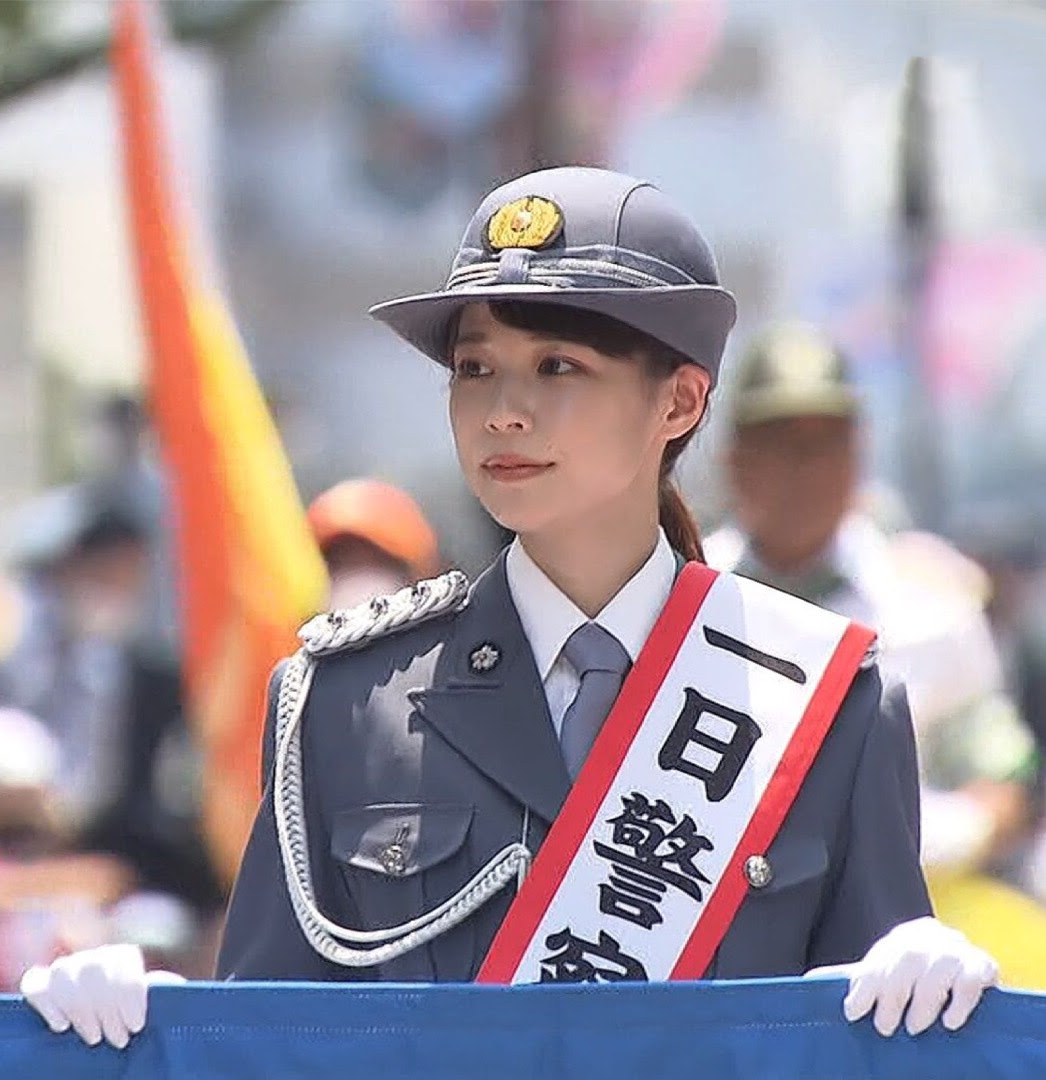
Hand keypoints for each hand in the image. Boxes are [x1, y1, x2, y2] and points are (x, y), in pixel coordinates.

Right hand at [20, 944, 185, 1048]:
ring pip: (64, 973)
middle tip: (118, 1039)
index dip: (129, 992)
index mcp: (123, 956)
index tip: (136, 1024)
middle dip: (107, 1008)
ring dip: (80, 1010)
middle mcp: (93, 956)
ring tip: (95, 1037)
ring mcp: (65, 969)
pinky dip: (46, 1003)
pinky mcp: (41, 985)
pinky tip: (61, 1025)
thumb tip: (165, 982)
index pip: (124, 960)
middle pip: (94, 968)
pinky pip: (34, 983)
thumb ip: (162, 987)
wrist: (110, 1025)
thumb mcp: (153, 1001)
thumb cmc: (134, 1016)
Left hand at [804, 916, 998, 1036]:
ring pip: (936, 972)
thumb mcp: (885, 976)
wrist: (969, 972)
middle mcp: (928, 937)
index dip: (864, 987)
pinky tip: (950, 1023)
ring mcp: (957, 949)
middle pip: (905, 962)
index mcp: (900, 937)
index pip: (878, 959)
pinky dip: (960, 1003)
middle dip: (891, 997)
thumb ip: (855, 980)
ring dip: (923, 1004)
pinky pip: (971, 981)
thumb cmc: (917, 979)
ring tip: (914, 1028)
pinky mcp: (983, 965)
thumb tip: (807, 981)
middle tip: (885, 1028)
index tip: (852, 1013)